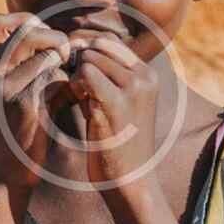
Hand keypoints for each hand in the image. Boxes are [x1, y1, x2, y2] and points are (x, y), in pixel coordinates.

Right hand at [0, 12, 83, 191]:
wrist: (5, 176)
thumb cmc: (13, 135)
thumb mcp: (5, 98)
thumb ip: (21, 70)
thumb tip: (57, 42)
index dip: (26, 20)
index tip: (44, 35)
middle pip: (26, 32)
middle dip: (54, 38)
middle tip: (66, 57)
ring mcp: (7, 90)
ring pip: (46, 55)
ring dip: (65, 64)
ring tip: (71, 80)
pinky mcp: (26, 107)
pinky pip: (56, 79)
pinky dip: (70, 84)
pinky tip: (74, 97)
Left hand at [66, 31, 160, 187]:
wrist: (131, 182)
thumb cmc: (118, 145)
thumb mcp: (118, 103)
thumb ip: (104, 77)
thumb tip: (77, 49)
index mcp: (148, 75)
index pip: (111, 41)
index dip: (87, 50)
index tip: (76, 72)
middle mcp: (144, 77)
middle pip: (99, 45)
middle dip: (81, 62)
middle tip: (79, 90)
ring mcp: (133, 88)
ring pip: (90, 57)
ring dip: (77, 75)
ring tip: (82, 100)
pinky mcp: (116, 103)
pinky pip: (85, 74)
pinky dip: (75, 85)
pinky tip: (79, 104)